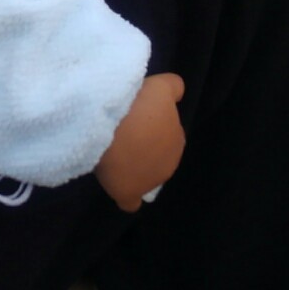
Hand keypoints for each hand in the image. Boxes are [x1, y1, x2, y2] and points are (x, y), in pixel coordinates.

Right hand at [95, 73, 185, 212]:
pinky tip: (119, 190)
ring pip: (143, 177)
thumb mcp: (160, 88)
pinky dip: (127, 198)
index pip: (165, 137)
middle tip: (119, 135)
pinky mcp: (129, 193)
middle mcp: (169, 163)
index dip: (149, 130)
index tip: (133, 122)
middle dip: (141, 150)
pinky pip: (130, 202)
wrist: (118, 127)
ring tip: (111, 154)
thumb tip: (177, 93)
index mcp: (177, 139)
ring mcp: (150, 182)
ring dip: (132, 169)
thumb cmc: (139, 106)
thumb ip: (173, 89)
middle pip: (155, 158)